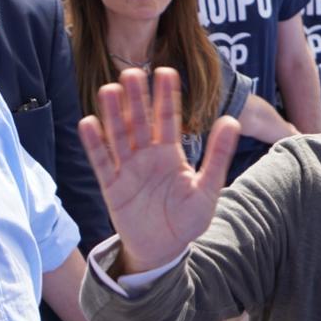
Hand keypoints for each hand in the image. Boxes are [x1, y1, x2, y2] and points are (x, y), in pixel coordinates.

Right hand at [77, 67, 240, 273]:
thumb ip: (218, 155)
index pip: (168, 120)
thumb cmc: (188, 219)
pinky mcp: (112, 186)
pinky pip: (101, 162)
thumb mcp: (208, 188)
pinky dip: (95, 144)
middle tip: (132, 71)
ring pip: (119, 137)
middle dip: (137, 99)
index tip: (166, 71)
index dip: (166, 97)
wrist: (164, 249)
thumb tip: (232, 120)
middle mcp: (147, 157)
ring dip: (114, 114)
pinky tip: (88, 122)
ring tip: (110, 89)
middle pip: (140, 122)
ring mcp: (128, 170)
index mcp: (171, 155)